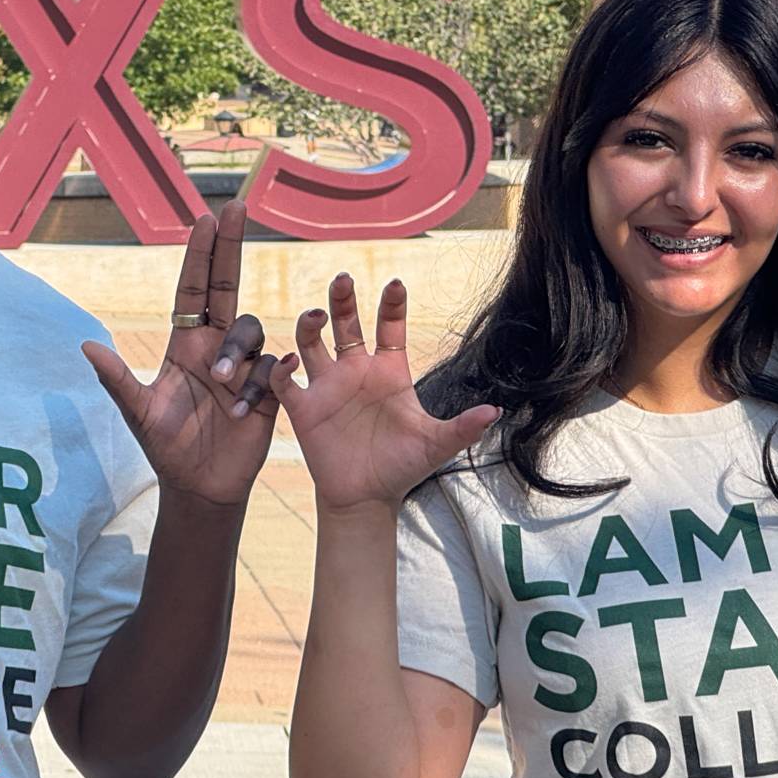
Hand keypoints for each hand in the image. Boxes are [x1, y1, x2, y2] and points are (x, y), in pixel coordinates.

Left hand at [82, 203, 281, 507]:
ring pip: (250, 330)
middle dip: (231, 246)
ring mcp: (243, 365)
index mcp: (183, 344)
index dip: (200, 255)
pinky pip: (273, 368)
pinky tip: (244, 407)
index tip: (205, 219)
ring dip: (236, 351)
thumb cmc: (166, 447)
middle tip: (237, 207)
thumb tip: (86, 347)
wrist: (199, 485)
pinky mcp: (268, 389)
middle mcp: (215, 345)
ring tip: (222, 385)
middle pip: (226, 285)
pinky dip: (260, 383)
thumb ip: (116, 379)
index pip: (193, 289)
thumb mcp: (138, 413)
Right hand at [269, 274, 497, 514]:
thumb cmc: (402, 467)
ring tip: (316, 315)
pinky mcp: (304, 408)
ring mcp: (328, 387)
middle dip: (342, 299)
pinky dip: (282, 367)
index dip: (392, 305)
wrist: (367, 498)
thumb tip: (495, 412)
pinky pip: (285, 381)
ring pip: (311, 341)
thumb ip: (462, 427)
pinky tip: (291, 361)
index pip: (389, 327)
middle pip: (346, 323)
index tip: (395, 283)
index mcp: (389, 372)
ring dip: (310, 324)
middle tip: (343, 279)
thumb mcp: (435, 445)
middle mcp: (356, 371)